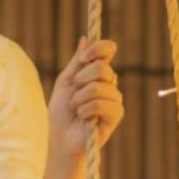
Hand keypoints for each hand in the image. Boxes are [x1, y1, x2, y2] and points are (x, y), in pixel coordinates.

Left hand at [47, 35, 123, 160]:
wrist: (62, 139)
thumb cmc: (61, 113)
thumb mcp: (65, 82)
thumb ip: (77, 62)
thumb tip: (85, 39)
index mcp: (97, 73)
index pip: (108, 50)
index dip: (98, 49)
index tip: (82, 59)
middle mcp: (109, 83)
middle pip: (102, 67)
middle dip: (81, 79)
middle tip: (73, 92)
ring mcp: (115, 98)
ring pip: (99, 86)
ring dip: (79, 99)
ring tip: (76, 109)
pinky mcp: (117, 114)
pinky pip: (101, 103)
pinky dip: (85, 110)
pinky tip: (83, 119)